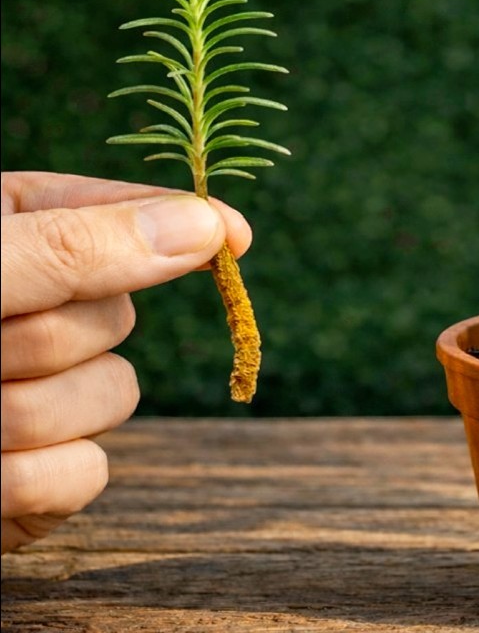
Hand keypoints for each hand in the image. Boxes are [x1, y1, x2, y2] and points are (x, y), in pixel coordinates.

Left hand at [1, 172, 251, 552]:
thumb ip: (76, 250)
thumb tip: (209, 227)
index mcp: (6, 233)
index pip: (122, 214)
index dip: (179, 224)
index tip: (234, 237)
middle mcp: (27, 309)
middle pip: (120, 317)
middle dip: (44, 341)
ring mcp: (30, 398)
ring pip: (114, 399)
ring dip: (26, 417)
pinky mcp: (28, 480)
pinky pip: (87, 475)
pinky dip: (28, 485)